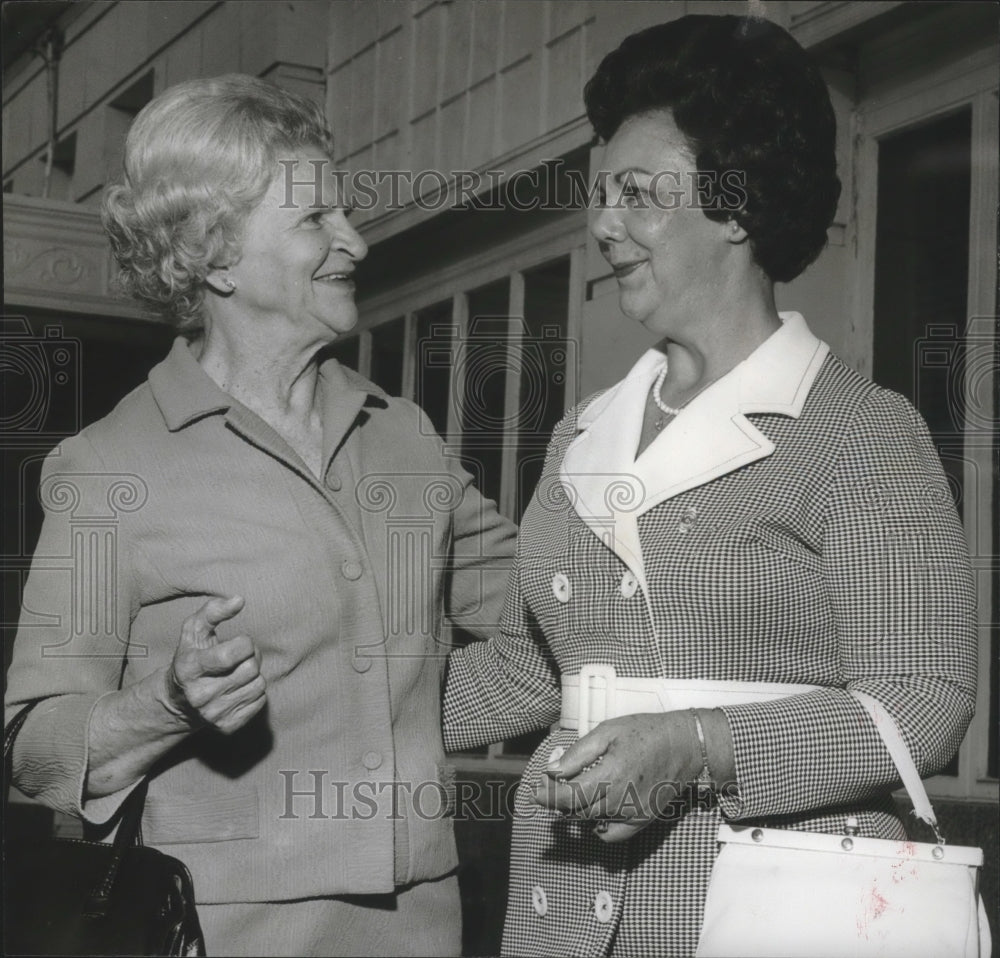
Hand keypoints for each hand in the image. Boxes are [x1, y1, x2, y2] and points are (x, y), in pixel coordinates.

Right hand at [163, 595, 265, 733]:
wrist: (179, 701)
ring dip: (254, 674)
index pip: (231, 654)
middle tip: (240, 656)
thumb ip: (213, 610)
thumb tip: (239, 600)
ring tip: (238, 671)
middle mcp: (199, 695)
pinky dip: (254, 691)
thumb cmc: (191, 656)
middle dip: (252, 657)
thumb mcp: (194, 630)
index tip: (239, 641)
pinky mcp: (227, 726)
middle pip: (250, 668)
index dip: (244, 643)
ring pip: (259, 684)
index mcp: (189, 668)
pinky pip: (260, 701)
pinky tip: (238, 688)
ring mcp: (213, 714)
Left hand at [534, 712, 701, 841]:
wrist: (684, 745)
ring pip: (592, 821)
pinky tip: (594, 812)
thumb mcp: (607, 731)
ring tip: (569, 794)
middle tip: (548, 788)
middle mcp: (620, 799)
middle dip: (557, 801)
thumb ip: (578, 753)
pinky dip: (598, 828)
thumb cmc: (646, 732)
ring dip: (575, 811)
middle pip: (576, 811)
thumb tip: (554, 769)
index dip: (547, 796)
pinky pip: (613, 834)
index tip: (535, 791)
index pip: (568, 796)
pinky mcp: (642, 820)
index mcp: (610, 775)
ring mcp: (632, 813)